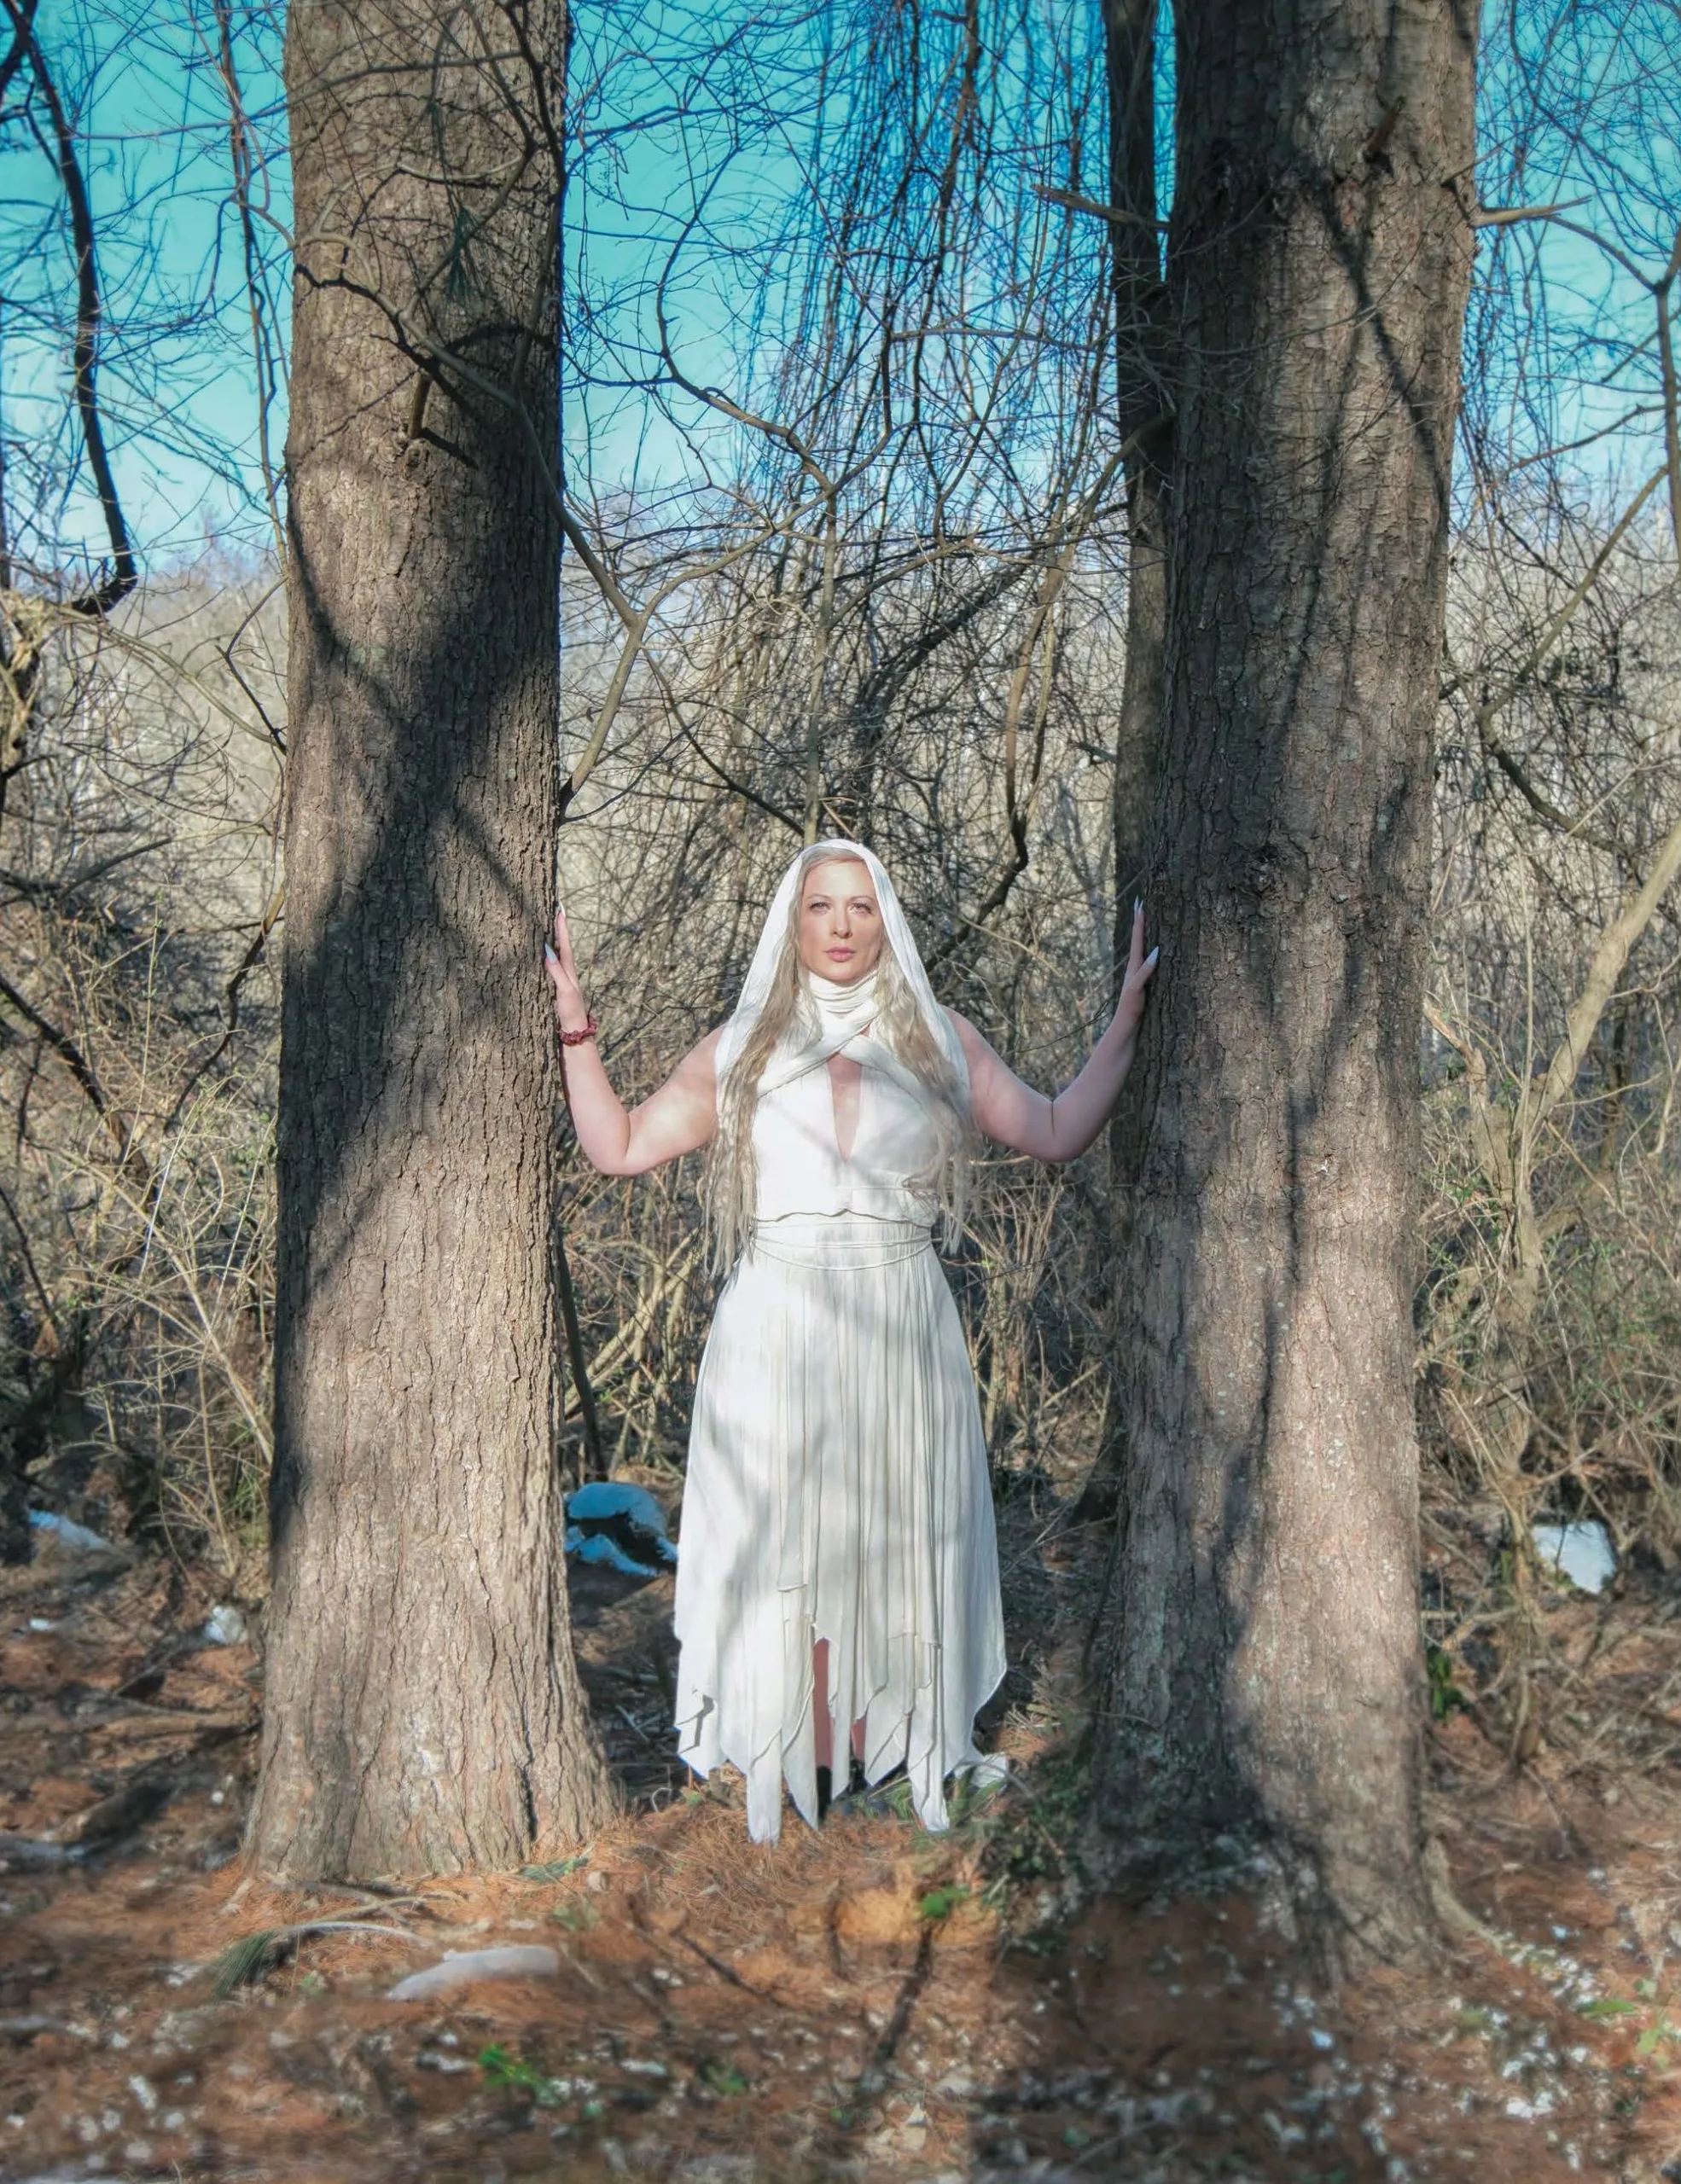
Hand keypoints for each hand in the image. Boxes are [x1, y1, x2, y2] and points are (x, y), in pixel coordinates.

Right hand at [543, 905, 591, 1032]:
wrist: (573, 1037)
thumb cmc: (571, 1015)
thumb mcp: (565, 993)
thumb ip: (557, 973)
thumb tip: (547, 951)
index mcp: (569, 973)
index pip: (564, 945)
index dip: (561, 928)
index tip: (559, 908)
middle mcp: (565, 975)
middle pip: (560, 947)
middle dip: (556, 929)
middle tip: (553, 910)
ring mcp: (559, 983)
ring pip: (554, 957)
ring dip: (551, 941)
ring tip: (545, 925)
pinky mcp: (553, 991)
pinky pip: (548, 968)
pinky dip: (544, 958)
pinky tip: (539, 956)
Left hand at [1112, 900, 1159, 1041]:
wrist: (1125, 1030)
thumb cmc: (1129, 1010)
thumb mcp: (1137, 990)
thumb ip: (1145, 972)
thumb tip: (1157, 951)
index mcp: (1133, 966)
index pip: (1138, 938)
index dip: (1140, 920)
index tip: (1140, 902)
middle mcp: (1136, 968)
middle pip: (1140, 940)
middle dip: (1142, 922)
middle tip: (1142, 903)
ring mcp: (1140, 976)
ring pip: (1145, 950)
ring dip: (1147, 935)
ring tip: (1149, 920)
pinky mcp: (1146, 984)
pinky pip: (1151, 962)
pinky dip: (1154, 952)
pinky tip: (1158, 952)